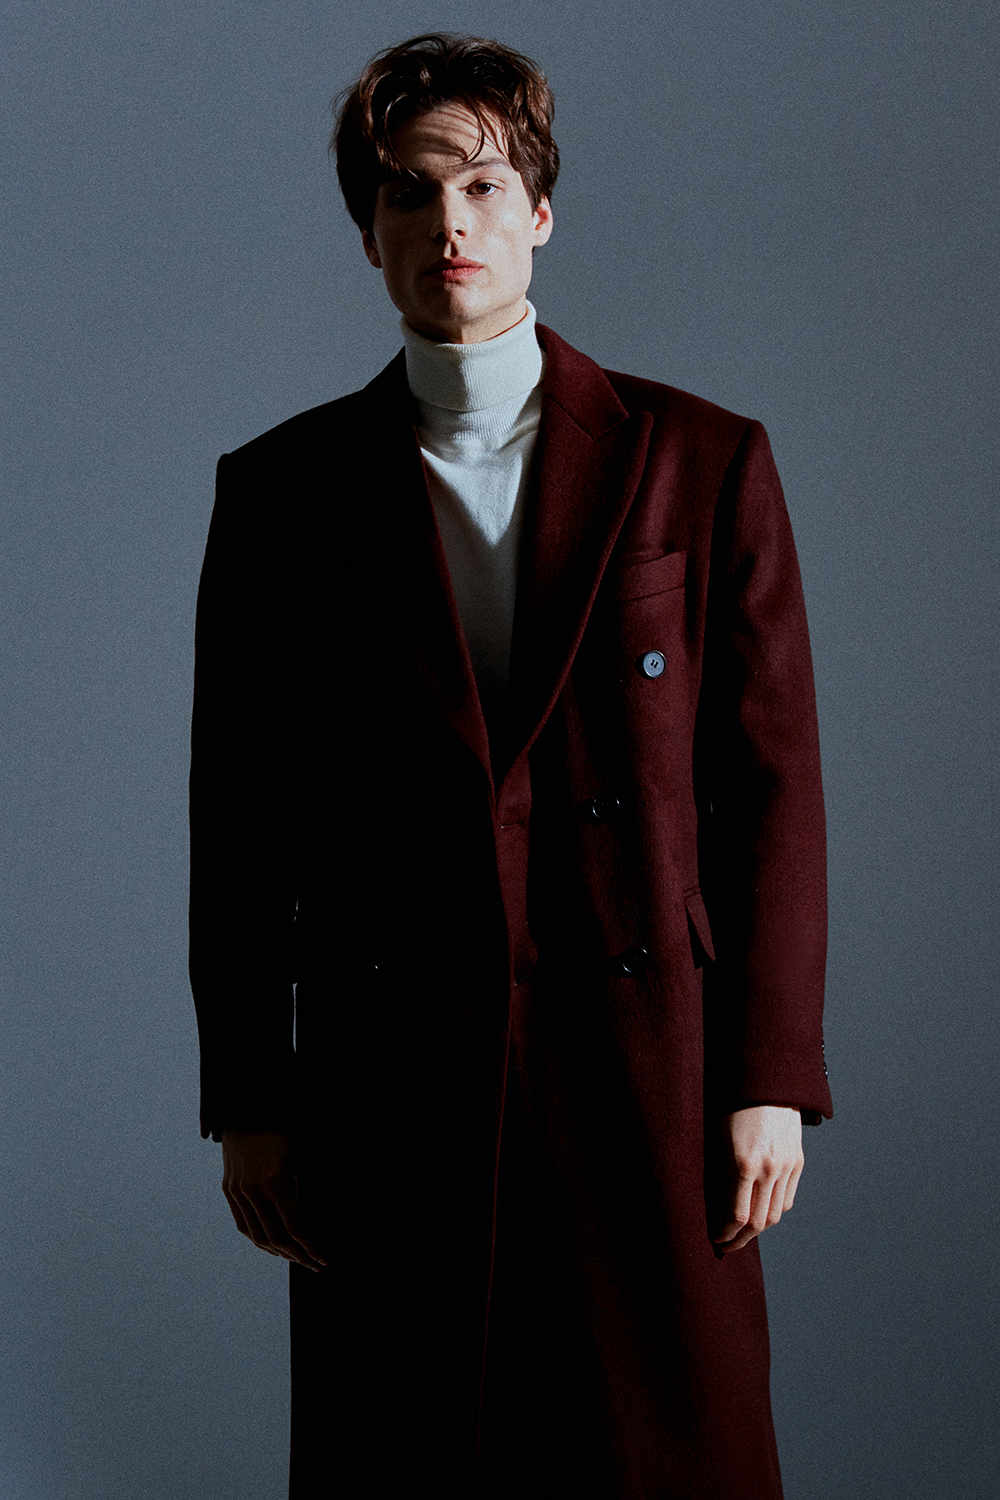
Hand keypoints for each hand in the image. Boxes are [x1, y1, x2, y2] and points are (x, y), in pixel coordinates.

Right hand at [220, 1130, 328, 1272]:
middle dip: (300, 1256)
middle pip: (278, 1238)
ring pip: (258, 1237)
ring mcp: (238, 1191)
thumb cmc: (282, 1130)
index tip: (326, 1260)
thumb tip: (314, 1224)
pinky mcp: (229, 1190)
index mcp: (277, 1180)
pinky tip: (274, 1247)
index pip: (296, 1227)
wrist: (247, 1109)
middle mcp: (254, 1190)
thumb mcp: (301, 1157)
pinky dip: (260, 1241)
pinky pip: (243, 1225)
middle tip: (317, 1265)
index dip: (313, 1247)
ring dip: (280, 1253)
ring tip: (299, 1260)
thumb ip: (304, 1190)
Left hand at [711, 1105, 803, 1254]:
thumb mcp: (718, 1139)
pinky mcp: (797, 1162)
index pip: (736, 1216)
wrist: (768, 1084)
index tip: (716, 1239)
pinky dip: (773, 1212)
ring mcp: (786, 1167)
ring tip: (742, 1234)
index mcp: (744, 1163)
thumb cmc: (733, 1108)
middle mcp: (768, 1169)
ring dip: (758, 1231)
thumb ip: (718, 1174)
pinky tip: (760, 1214)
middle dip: (740, 1240)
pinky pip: (786, 1199)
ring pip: (775, 1215)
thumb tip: (714, 1207)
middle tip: (727, 1246)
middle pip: (758, 1223)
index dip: (725, 1234)